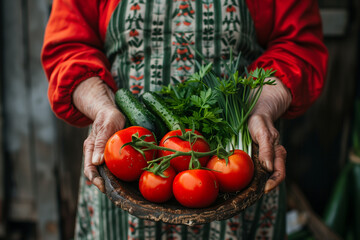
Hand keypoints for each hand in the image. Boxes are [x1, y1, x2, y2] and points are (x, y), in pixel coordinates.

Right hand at [73, 77, 125, 191]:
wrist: (111, 111)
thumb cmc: (108, 117)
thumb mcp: (106, 127)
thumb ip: (101, 142)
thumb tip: (97, 162)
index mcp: (90, 148)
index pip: (89, 169)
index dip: (95, 180)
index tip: (103, 187)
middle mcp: (94, 153)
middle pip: (97, 173)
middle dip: (104, 184)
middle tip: (115, 192)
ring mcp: (102, 154)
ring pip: (105, 171)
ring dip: (112, 180)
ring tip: (122, 189)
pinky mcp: (111, 153)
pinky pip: (113, 166)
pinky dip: (118, 173)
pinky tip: (126, 178)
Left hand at [248, 78, 291, 192]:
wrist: (255, 113)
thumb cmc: (260, 121)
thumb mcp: (262, 133)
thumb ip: (267, 149)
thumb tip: (269, 168)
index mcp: (278, 153)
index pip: (279, 173)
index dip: (273, 184)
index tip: (264, 189)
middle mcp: (273, 158)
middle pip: (271, 178)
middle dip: (262, 188)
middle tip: (249, 195)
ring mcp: (264, 160)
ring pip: (262, 177)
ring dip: (255, 185)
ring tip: (243, 192)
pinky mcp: (256, 158)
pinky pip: (254, 171)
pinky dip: (249, 177)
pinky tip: (240, 181)